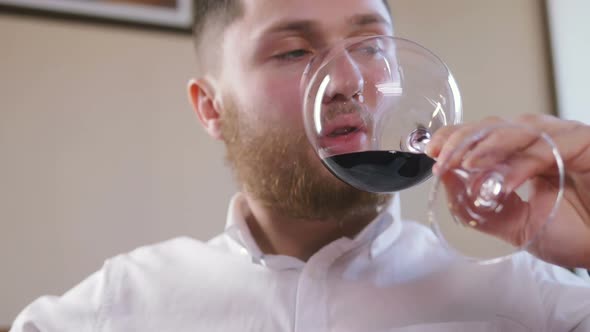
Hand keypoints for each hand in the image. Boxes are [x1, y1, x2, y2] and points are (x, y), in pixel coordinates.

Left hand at [426, 114, 589, 268]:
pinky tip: (501, 182)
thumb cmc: (573, 235)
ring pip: (518, 128)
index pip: (481, 136)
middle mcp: (541, 142)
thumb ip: (478, 206)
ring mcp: (564, 139)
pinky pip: (546, 148)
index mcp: (522, 156)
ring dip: (486, 144)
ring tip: (464, 163)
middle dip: (462, 139)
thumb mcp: (512, 225)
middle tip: (440, 157)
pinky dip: (520, 165)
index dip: (455, 138)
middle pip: (493, 125)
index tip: (431, 151)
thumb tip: (445, 181)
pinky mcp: (585, 143)